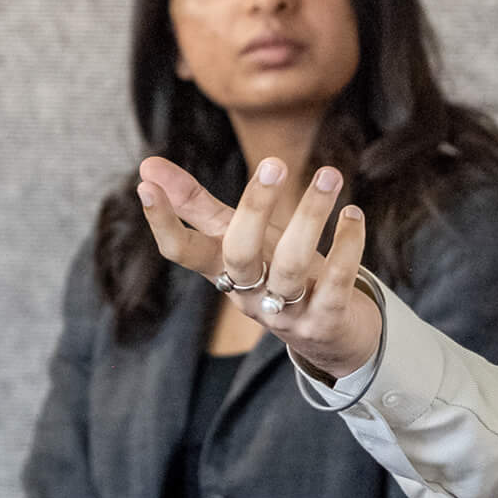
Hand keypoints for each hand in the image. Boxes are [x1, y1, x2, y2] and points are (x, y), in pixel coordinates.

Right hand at [138, 154, 382, 379]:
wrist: (330, 334)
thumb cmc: (275, 271)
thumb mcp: (236, 237)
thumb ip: (194, 204)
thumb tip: (146, 165)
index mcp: (222, 270)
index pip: (182, 252)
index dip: (163, 222)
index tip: (145, 184)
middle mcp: (248, 294)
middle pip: (239, 255)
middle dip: (255, 208)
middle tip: (274, 163)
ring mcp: (286, 312)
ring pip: (291, 266)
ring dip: (311, 216)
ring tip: (330, 174)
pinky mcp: (325, 321)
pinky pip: (335, 284)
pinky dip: (346, 247)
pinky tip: (352, 216)